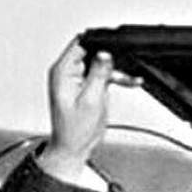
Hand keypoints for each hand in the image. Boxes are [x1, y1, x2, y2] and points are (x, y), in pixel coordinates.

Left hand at [38, 38, 139, 182]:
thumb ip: (98, 74)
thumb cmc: (74, 130)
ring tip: (130, 78)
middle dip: (110, 57)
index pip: (79, 44)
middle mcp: (68, 73)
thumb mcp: (90, 100)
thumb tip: (105, 53)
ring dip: (116, 70)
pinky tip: (129, 82)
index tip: (113, 51)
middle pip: (92, 51)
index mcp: (62, 72)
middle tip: (122, 68)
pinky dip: (116, 78)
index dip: (98, 44)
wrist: (74, 147)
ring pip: (100, 63)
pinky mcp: (87, 86)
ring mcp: (78, 79)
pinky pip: (103, 74)